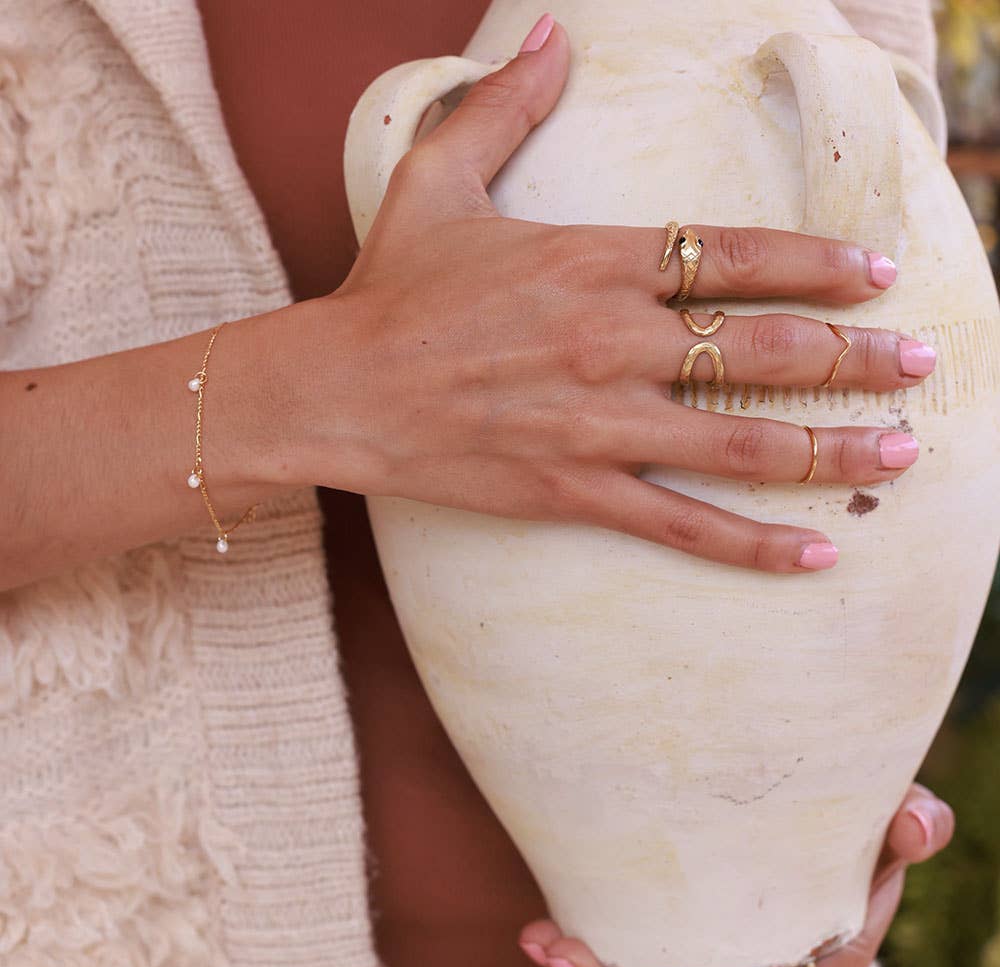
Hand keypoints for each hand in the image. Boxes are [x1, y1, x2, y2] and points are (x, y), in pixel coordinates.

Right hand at [300, 16, 934, 571]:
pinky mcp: (571, 489)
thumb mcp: (436, 178)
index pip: (735, 256)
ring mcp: (596, 423)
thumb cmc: (390, 289)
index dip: (819, 265)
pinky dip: (750, 543)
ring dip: (829, 448)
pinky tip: (814, 553)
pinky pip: (678, 524)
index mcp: (590, 261)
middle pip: (760, 349)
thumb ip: (502, 105)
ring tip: (901, 451)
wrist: (336, 388)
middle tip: (921, 368)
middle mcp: (610, 341)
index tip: (878, 277)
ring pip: (739, 440)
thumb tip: (546, 33)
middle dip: (854, 358)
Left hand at [515, 783, 953, 966]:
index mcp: (818, 956)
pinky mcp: (665, 937)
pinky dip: (577, 952)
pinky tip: (538, 932)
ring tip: (546, 946)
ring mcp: (708, 959)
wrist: (800, 823)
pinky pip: (621, 962)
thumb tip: (916, 818)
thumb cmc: (851, 829)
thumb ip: (907, 826)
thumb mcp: (885, 829)